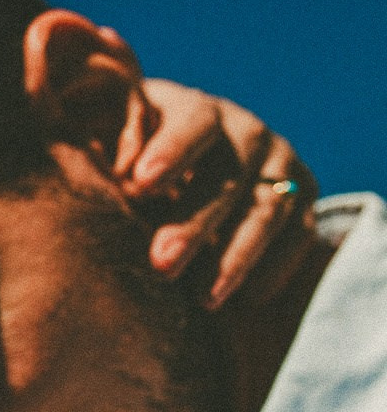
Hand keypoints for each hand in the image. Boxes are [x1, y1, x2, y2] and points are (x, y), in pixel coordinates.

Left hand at [122, 76, 317, 307]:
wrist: (189, 163)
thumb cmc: (132, 154)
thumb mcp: (113, 138)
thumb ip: (110, 144)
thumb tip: (113, 172)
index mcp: (194, 110)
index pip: (193, 121)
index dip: (171, 149)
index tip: (140, 183)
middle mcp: (245, 131)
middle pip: (228, 175)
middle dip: (195, 223)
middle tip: (162, 263)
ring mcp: (279, 163)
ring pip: (267, 209)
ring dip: (237, 257)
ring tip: (204, 300)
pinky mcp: (301, 195)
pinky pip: (300, 233)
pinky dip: (274, 268)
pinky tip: (245, 302)